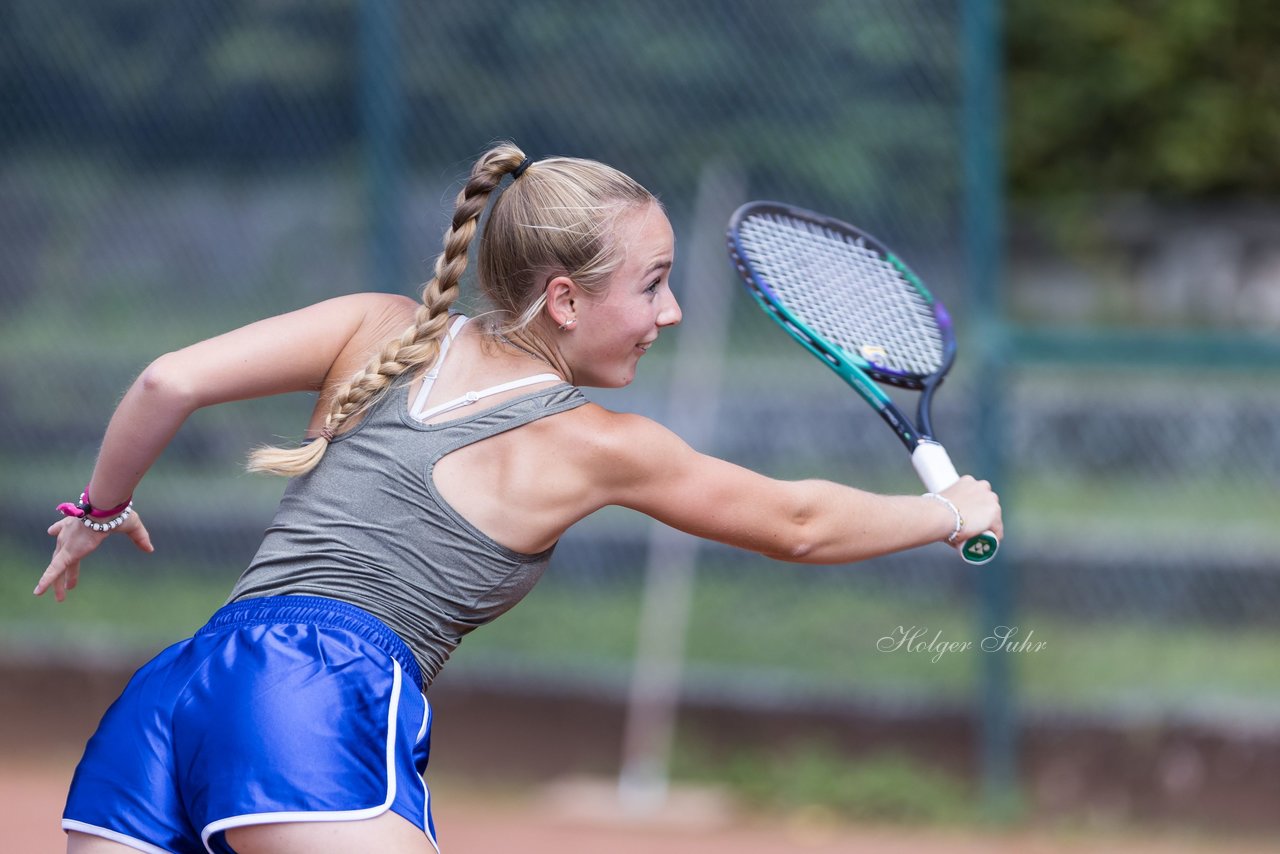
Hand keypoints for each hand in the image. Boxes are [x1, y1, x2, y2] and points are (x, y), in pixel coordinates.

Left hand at [35, 512, 153, 601]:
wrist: (104, 508)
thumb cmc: (117, 512)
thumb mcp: (131, 525)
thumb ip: (139, 538)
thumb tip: (150, 549)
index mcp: (79, 524)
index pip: (64, 528)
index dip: (58, 530)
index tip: (51, 532)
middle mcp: (67, 533)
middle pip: (61, 554)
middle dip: (62, 569)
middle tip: (63, 582)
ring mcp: (66, 544)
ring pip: (57, 567)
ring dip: (56, 583)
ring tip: (60, 598)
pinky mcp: (68, 553)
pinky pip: (54, 570)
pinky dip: (46, 581)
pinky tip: (38, 593)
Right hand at [940, 476, 1002, 544]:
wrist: (939, 515)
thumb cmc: (934, 511)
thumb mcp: (941, 503)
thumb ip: (943, 509)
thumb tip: (939, 520)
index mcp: (968, 481)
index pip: (977, 492)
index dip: (974, 504)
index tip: (969, 515)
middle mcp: (982, 487)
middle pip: (988, 501)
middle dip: (983, 512)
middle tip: (974, 525)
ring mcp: (990, 500)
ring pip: (994, 515)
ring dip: (990, 524)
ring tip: (982, 535)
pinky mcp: (994, 514)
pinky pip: (998, 529)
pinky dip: (995, 536)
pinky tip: (991, 543)